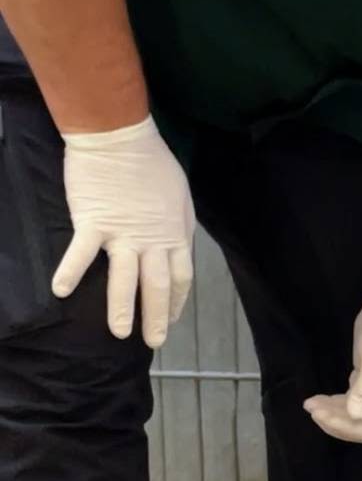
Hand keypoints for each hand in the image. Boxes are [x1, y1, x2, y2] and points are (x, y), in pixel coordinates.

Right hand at [51, 116, 194, 348]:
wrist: (120, 137)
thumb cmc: (153, 163)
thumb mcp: (180, 197)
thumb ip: (179, 225)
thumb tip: (177, 244)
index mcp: (175, 235)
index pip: (181, 278)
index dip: (176, 302)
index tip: (171, 319)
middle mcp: (152, 241)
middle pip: (157, 287)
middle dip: (156, 318)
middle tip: (153, 342)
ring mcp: (122, 234)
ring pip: (124, 279)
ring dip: (121, 308)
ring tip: (119, 332)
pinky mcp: (93, 223)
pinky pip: (81, 253)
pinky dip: (70, 272)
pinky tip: (61, 292)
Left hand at [304, 298, 361, 442]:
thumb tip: (354, 415)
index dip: (349, 428)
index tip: (324, 415)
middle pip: (361, 425)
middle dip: (337, 422)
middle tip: (313, 409)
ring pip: (352, 414)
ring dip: (332, 413)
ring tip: (310, 404)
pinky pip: (348, 400)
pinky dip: (333, 403)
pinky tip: (318, 399)